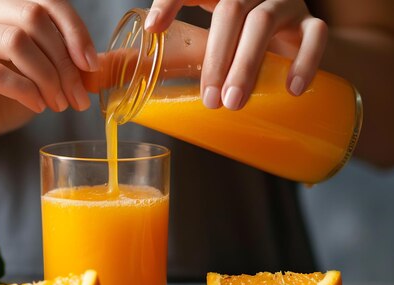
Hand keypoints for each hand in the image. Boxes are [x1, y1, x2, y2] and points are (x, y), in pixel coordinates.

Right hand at [0, 0, 97, 145]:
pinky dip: (23, 90)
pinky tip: (36, 105)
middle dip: (62, 60)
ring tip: (59, 103)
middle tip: (77, 95)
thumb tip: (107, 64)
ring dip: (46, 77)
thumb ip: (70, 59)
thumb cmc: (6, 88)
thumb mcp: (43, 67)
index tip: (91, 65)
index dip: (74, 30)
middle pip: (30, 17)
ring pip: (12, 41)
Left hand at [146, 0, 326, 109]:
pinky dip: (304, 61)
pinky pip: (315, 35)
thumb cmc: (241, 34)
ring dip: (247, 65)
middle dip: (216, 58)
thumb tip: (142, 65)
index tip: (153, 28)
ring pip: (263, 23)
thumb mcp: (214, 33)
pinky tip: (291, 89)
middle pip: (230, 12)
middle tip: (208, 99)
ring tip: (234, 102)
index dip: (170, 2)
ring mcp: (284, 2)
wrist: (291, 31)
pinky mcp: (310, 21)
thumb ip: (187, 45)